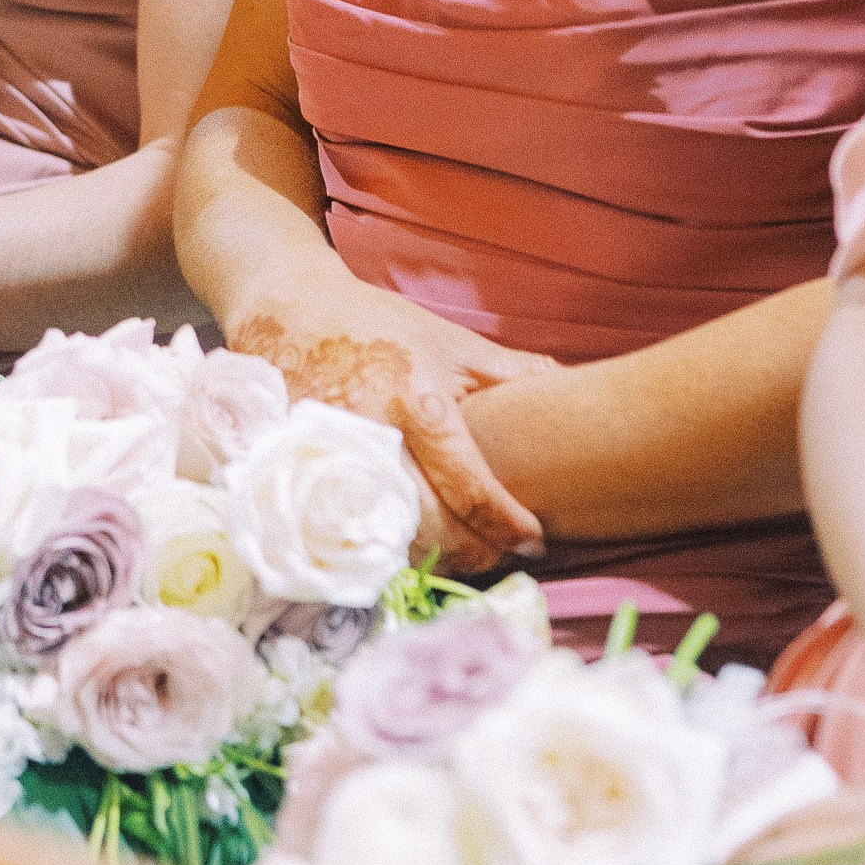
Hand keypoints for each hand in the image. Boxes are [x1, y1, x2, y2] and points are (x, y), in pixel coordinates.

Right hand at [225, 273, 549, 570]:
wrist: (288, 307)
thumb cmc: (379, 325)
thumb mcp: (453, 343)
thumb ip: (513, 373)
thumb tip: (575, 388)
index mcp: (418, 404)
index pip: (469, 487)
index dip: (507, 525)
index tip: (535, 540)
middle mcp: (373, 439)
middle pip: (428, 529)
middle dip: (474, 554)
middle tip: (503, 555)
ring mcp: (330, 462)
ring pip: (385, 540)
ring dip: (431, 557)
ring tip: (464, 552)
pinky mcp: (299, 474)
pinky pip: (346, 532)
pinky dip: (383, 546)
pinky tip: (409, 543)